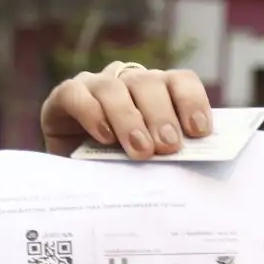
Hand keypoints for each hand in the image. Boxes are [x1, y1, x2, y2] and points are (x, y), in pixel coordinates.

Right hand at [40, 62, 211, 158]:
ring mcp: (95, 85)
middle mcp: (128, 81)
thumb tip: (197, 163)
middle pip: (149, 84)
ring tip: (141, 150)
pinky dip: (92, 114)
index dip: (191, 101)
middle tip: (169, 146)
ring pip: (114, 88)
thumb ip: (173, 155)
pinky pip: (76, 95)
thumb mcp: (154, 161)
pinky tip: (105, 137)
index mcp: (160, 92)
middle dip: (162, 116)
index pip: (181, 81)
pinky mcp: (65, 96)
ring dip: (130, 119)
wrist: (77, 182)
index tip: (199, 131)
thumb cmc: (125, 170)